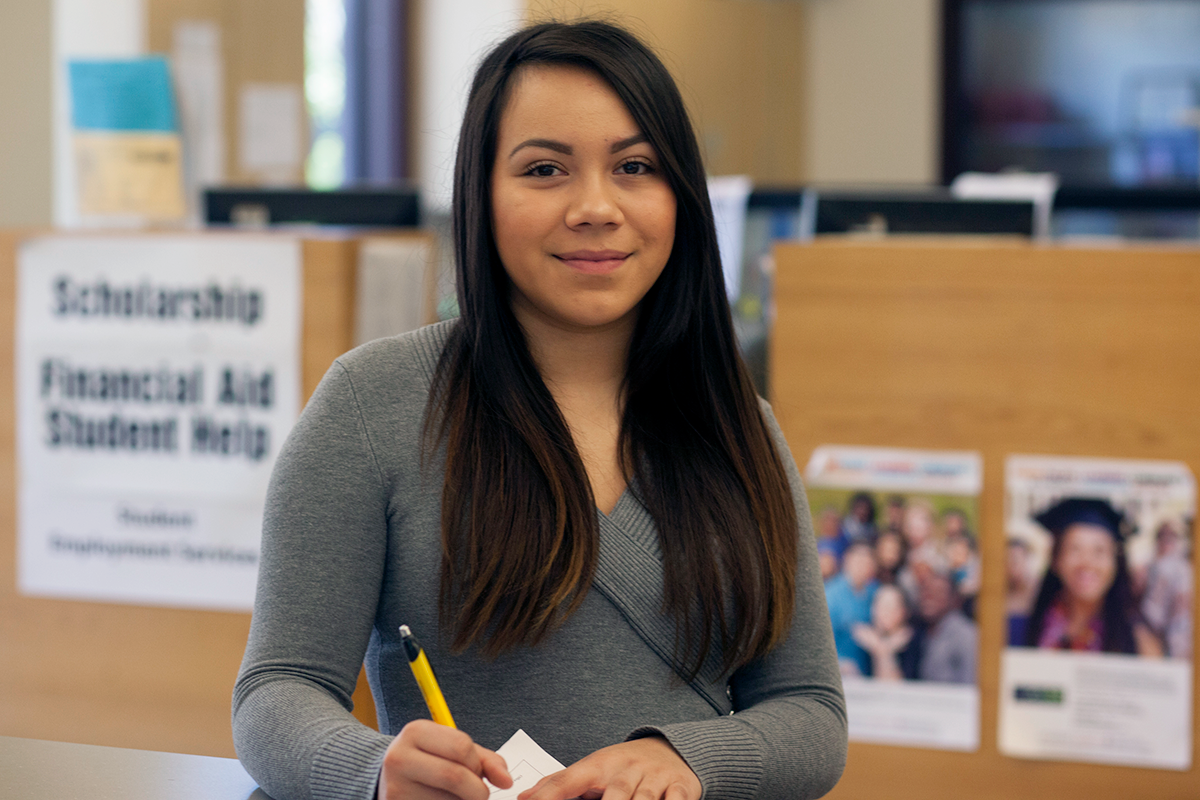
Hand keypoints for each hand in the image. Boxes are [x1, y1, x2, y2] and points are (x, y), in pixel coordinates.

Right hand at [378, 719, 511, 799]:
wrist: (386, 781)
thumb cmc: (429, 762)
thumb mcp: (451, 750)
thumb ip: (484, 760)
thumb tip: (506, 781)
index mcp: (415, 732)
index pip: (461, 747)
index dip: (478, 764)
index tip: (477, 772)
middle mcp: (399, 758)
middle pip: (455, 776)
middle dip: (477, 790)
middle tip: (478, 793)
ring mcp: (395, 788)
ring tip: (454, 798)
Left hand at [518, 736, 699, 799]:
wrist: (669, 749)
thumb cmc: (622, 766)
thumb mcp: (592, 768)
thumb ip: (559, 783)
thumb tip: (524, 798)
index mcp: (599, 765)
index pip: (569, 780)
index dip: (550, 795)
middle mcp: (627, 769)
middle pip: (616, 794)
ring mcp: (654, 777)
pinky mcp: (681, 786)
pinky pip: (677, 798)